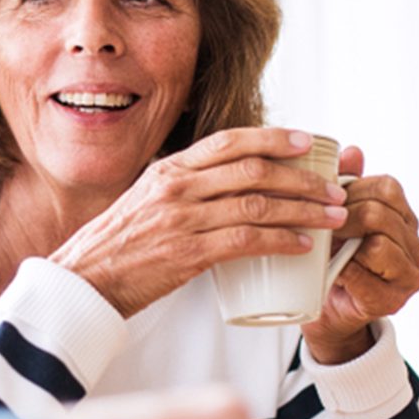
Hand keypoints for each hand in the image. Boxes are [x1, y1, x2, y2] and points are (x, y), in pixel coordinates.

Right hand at [50, 128, 348, 318]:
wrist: (84, 280)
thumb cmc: (116, 246)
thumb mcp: (143, 201)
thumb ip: (179, 189)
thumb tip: (219, 185)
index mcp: (167, 171)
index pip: (228, 142)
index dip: (273, 138)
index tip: (307, 141)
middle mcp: (176, 188)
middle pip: (253, 169)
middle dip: (303, 177)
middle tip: (334, 187)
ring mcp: (182, 220)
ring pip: (258, 204)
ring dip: (304, 210)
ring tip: (333, 216)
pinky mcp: (187, 254)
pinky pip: (246, 241)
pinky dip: (281, 241)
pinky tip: (302, 245)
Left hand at [301, 145, 418, 363]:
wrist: (322, 311)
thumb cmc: (326, 259)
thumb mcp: (330, 218)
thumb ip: (341, 185)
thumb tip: (351, 150)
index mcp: (401, 216)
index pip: (386, 187)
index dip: (350, 189)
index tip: (319, 199)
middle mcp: (413, 242)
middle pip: (381, 211)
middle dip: (343, 214)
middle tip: (314, 223)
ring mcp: (409, 272)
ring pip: (380, 241)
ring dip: (344, 241)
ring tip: (320, 244)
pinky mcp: (394, 298)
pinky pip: (370, 273)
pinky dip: (346, 268)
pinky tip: (330, 269)